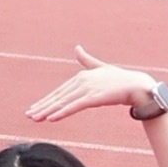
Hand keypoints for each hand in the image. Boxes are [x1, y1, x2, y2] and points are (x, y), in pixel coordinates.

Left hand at [24, 45, 162, 122]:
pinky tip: (51, 118)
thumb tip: (77, 48)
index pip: (59, 91)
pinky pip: (75, 106)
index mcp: (81, 76)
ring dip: (48, 111)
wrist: (139, 85)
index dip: (46, 101)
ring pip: (63, 102)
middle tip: (28, 115)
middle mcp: (81, 81)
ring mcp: (87, 89)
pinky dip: (62, 111)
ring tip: (35, 118)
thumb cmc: (120, 78)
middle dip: (42, 107)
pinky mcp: (94, 97)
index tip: (33, 109)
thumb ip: (87, 60)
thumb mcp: (101, 68)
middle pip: (58, 97)